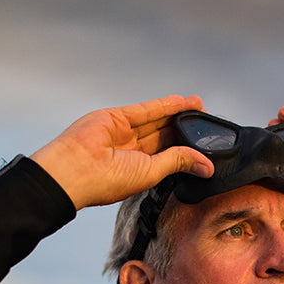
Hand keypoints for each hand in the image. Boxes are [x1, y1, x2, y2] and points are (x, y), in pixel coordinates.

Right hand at [30, 95, 213, 209]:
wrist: (75, 169)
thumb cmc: (106, 181)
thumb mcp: (151, 173)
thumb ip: (177, 162)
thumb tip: (206, 166)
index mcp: (137, 170)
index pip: (167, 157)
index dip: (187, 150)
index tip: (207, 146)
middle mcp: (130, 152)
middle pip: (164, 136)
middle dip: (185, 129)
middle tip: (207, 122)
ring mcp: (122, 133)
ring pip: (156, 120)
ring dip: (178, 114)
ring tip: (200, 107)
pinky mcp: (115, 117)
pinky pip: (145, 110)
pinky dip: (164, 105)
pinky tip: (183, 102)